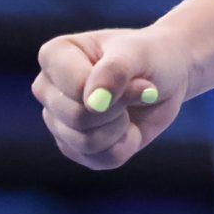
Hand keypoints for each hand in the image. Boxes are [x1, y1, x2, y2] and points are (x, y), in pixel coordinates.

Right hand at [33, 27, 194, 170]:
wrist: (167, 77)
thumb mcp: (139, 53)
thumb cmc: (150, 56)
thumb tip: (93, 103)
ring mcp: (56, 120)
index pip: (75, 86)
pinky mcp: (72, 147)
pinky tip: (128, 126)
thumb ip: (115, 71)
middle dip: (119, 107)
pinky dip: (125, 144)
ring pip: (86, 142)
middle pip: (78, 117)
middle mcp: (46, 88)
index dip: (115, 87)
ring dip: (122, 126)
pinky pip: (99, 159)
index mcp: (54, 55)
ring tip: (129, 106)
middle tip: (138, 89)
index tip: (137, 76)